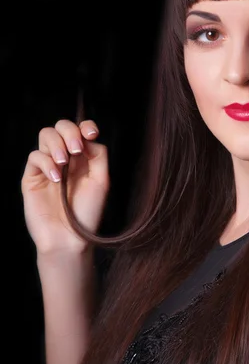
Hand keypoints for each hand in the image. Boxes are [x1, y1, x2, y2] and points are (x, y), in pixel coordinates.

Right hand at [21, 119, 109, 254]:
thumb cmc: (87, 212)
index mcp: (83, 157)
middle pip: (61, 127)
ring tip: (64, 164)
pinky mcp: (32, 177)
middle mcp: (65, 158)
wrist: (69, 238)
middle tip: (76, 150)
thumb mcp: (101, 181)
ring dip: (57, 144)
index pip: (81, 129)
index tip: (91, 134)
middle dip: (70, 132)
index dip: (85, 126)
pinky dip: (47, 163)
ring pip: (45, 135)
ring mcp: (47, 166)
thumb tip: (86, 136)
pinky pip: (34, 156)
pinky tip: (56, 179)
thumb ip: (97, 155)